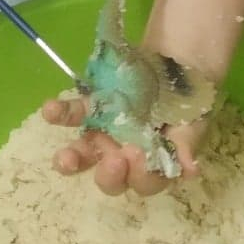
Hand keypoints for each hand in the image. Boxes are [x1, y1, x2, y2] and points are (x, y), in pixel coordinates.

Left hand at [44, 95, 205, 195]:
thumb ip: (187, 145)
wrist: (176, 61)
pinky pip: (71, 114)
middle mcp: (123, 154)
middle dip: (109, 176)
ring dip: (71, 159)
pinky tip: (50, 110)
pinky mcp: (90, 110)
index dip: (141, 175)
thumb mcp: (192, 121)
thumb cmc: (186, 100)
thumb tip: (192, 171)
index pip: (144, 182)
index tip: (141, 156)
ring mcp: (104, 133)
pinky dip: (60, 113)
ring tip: (64, 158)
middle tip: (113, 160)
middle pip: (110, 178)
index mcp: (151, 163)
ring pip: (83, 154)